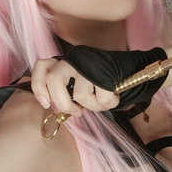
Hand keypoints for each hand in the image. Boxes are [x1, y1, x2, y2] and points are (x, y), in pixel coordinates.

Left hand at [31, 45, 168, 113]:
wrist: (133, 70)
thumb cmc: (103, 83)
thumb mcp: (81, 84)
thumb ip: (67, 91)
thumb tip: (54, 108)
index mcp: (65, 62)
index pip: (41, 66)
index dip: (38, 86)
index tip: (46, 104)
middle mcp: (74, 59)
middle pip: (53, 80)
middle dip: (62, 103)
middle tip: (75, 111)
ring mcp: (89, 63)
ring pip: (79, 93)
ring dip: (91, 106)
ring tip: (100, 101)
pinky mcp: (105, 70)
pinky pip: (100, 97)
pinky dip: (106, 103)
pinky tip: (111, 97)